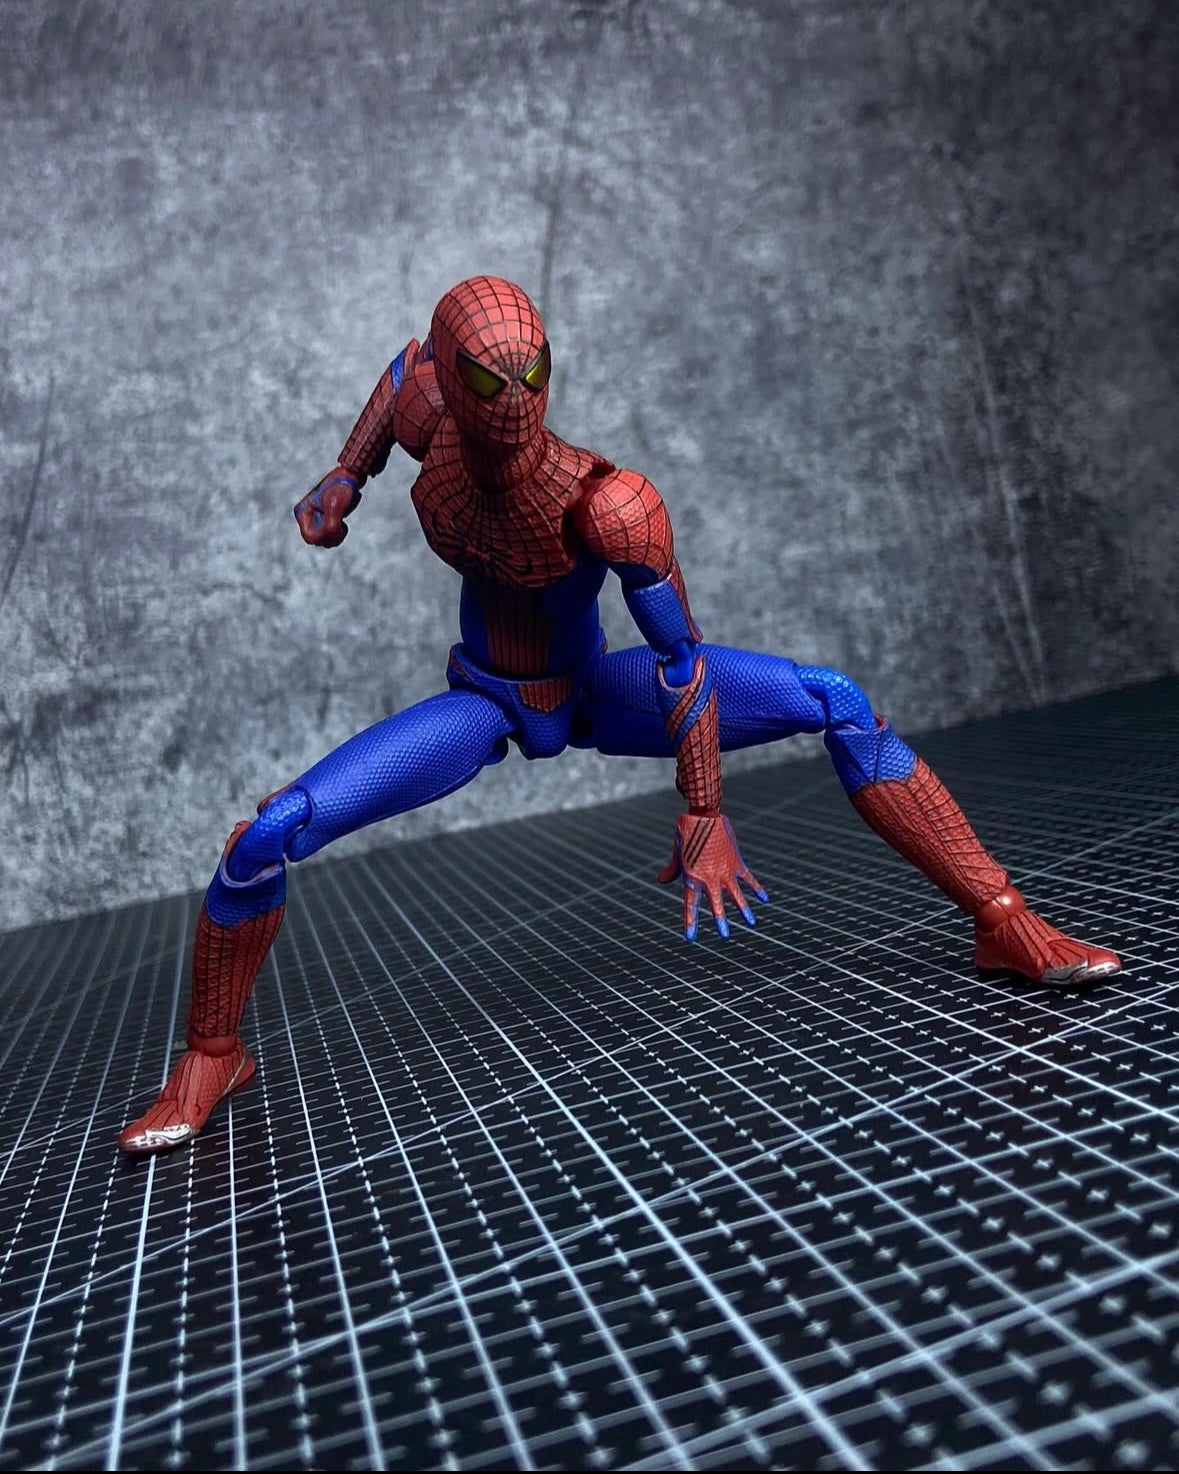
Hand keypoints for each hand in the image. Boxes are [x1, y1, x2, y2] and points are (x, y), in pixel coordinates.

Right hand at [294, 468, 361, 546]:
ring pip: (326, 540)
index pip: (310, 538)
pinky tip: (343, 520)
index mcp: (302, 513)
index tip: (337, 525)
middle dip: (332, 536)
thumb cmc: (341, 488)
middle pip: (318, 541)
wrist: (351, 475)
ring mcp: (316, 519)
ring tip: (342, 521)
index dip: (324, 536)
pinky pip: (332, 535)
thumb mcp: (335, 506)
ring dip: (337, 535)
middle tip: (342, 524)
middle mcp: (307, 517)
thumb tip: (330, 536)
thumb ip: (331, 525)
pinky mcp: (325, 520)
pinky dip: (340, 531)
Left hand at [657, 811, 768, 940]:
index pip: (691, 905)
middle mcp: (710, 877)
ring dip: (744, 909)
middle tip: (725, 936)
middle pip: (716, 904)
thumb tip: (661, 881)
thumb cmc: (686, 831)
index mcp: (692, 877)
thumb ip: (673, 869)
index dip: (691, 921)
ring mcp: (725, 871)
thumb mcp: (677, 851)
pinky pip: (748, 878)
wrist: (704, 814)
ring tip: (752, 923)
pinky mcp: (736, 861)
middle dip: (720, 921)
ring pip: (737, 895)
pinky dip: (757, 888)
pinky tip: (765, 899)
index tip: (691, 938)